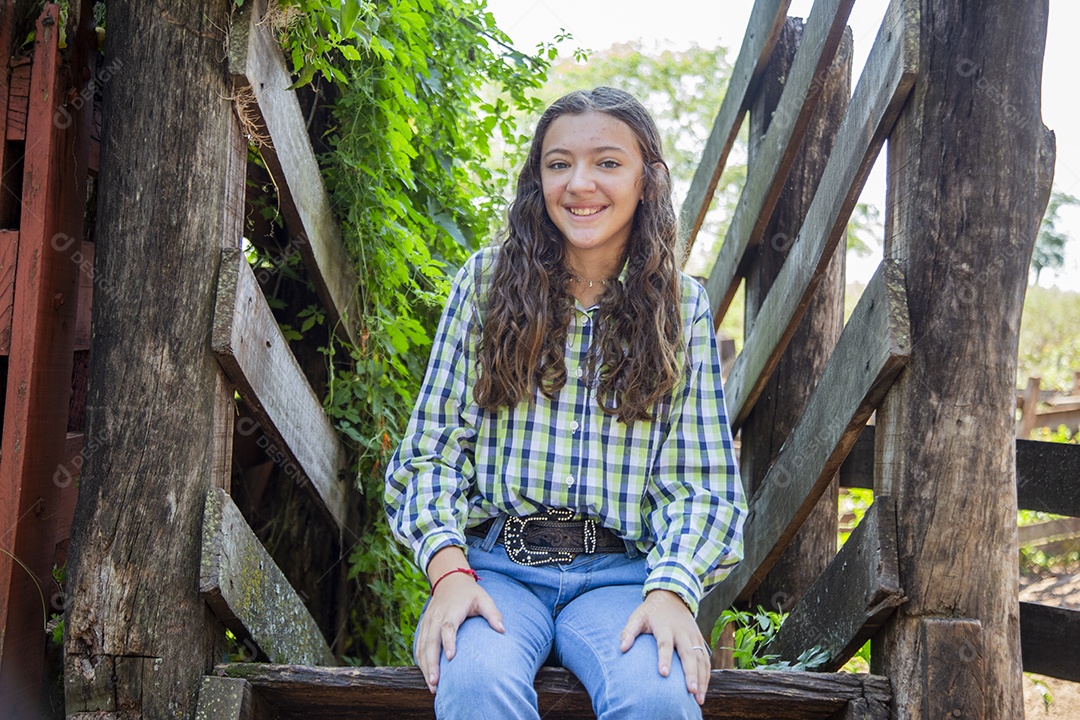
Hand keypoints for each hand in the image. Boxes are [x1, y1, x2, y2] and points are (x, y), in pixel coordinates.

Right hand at [416, 549, 503, 693]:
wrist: (449, 580)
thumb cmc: (469, 593)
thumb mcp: (484, 598)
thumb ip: (493, 613)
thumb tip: (502, 630)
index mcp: (451, 610)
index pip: (448, 627)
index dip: (448, 641)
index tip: (450, 657)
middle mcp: (436, 617)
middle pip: (431, 641)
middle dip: (432, 663)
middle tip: (436, 682)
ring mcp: (427, 622)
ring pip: (422, 646)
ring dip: (425, 666)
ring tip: (432, 686)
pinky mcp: (423, 627)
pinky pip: (418, 646)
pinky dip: (421, 661)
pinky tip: (426, 675)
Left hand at [619, 589, 709, 705]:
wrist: (671, 596)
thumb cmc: (650, 612)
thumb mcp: (637, 617)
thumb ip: (629, 632)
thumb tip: (622, 648)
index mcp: (665, 627)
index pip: (665, 644)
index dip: (664, 658)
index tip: (663, 674)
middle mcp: (682, 632)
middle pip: (688, 654)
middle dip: (691, 673)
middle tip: (691, 691)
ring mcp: (693, 636)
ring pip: (701, 658)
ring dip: (702, 678)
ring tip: (699, 698)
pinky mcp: (700, 640)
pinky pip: (706, 659)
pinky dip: (706, 674)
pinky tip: (703, 690)